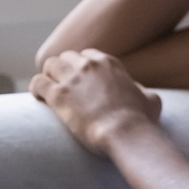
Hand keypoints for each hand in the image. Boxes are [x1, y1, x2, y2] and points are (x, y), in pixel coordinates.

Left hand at [31, 49, 163, 155]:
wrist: (124, 132)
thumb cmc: (139, 121)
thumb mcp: (151, 100)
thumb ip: (143, 91)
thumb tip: (141, 92)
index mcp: (109, 63)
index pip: (87, 55)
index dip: (81, 67)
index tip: (79, 79)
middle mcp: (88, 65)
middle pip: (66, 57)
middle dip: (63, 69)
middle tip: (61, 85)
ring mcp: (71, 78)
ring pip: (49, 65)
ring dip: (48, 76)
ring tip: (47, 90)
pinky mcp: (58, 94)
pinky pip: (38, 82)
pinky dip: (36, 88)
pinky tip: (38, 98)